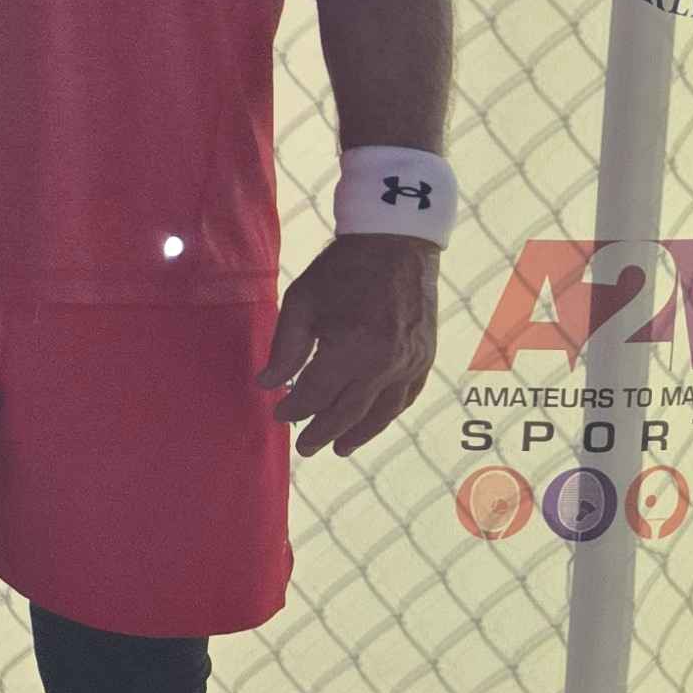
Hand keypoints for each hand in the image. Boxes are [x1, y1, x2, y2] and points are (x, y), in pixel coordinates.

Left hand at [262, 233, 440, 458]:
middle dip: (322, 431)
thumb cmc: (341, 270)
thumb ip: (285, 348)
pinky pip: (406, 396)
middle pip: (347, 411)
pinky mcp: (425, 357)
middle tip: (303, 447)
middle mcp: (384, 362)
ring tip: (337, 448)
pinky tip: (373, 421)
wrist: (396, 244)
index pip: (315, 394)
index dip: (294, 409)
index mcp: (350, 348)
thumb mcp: (301, 302)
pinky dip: (387, 413)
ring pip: (380, 411)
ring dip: (357, 433)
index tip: (279, 415)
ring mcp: (410, 362)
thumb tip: (267, 385)